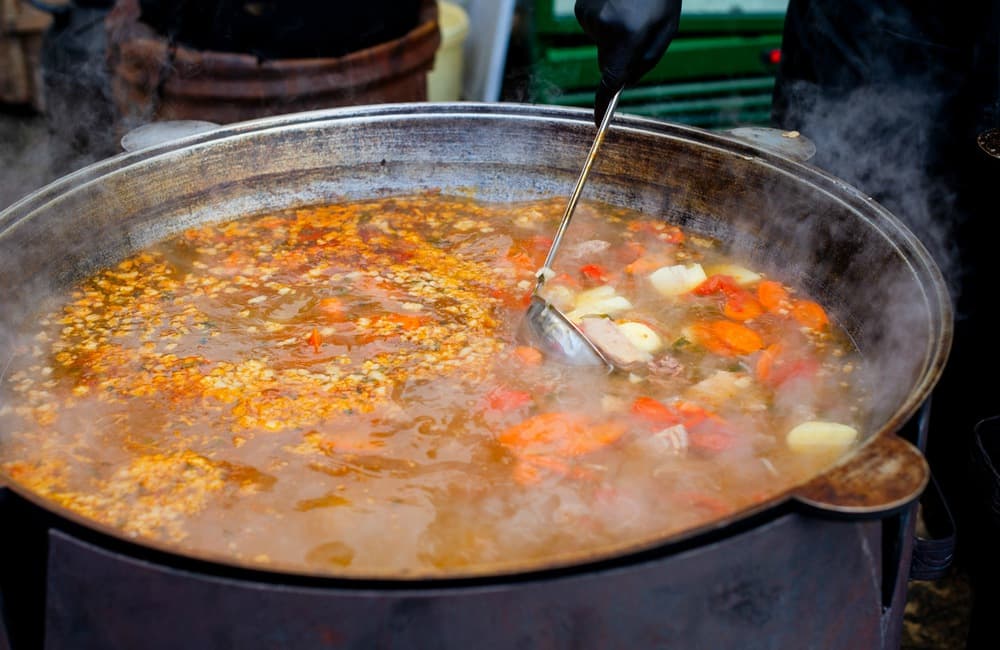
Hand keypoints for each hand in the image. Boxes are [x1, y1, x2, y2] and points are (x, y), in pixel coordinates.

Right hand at [575, 0, 681, 124]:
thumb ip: (646, 61)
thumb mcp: (665, 29)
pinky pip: (593, 29)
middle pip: (607, 64)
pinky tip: (616, 4)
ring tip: (629, 10)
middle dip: (621, 59)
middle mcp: (603, 28)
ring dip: (615, 35)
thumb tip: (624, 82)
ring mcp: (588, 17)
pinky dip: (605, 22)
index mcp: (627, 36)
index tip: (599, 122)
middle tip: (638, 32)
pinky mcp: (580, 8)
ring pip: (601, 45)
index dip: (603, 104)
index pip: (611, 81)